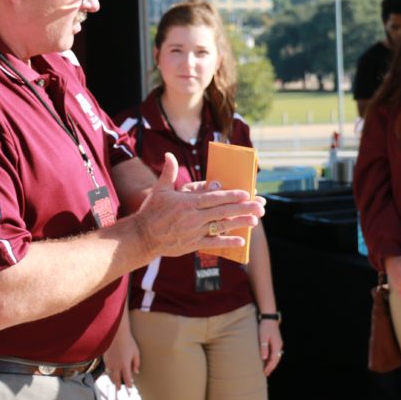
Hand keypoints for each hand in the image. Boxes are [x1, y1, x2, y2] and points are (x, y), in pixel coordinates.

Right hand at [102, 318, 139, 395]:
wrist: (116, 334)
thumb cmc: (128, 342)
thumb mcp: (136, 352)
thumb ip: (136, 363)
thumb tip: (136, 372)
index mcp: (125, 365)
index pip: (127, 379)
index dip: (128, 385)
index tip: (130, 389)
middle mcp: (116, 366)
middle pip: (116, 380)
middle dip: (118, 386)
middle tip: (119, 391)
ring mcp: (110, 363)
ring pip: (111, 375)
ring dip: (113, 380)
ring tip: (115, 383)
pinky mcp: (105, 359)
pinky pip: (108, 368)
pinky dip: (110, 372)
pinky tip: (112, 373)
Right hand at [133, 153, 263, 258]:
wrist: (141, 237)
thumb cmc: (151, 211)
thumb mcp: (159, 190)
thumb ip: (169, 172)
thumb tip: (169, 154)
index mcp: (187, 203)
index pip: (213, 198)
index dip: (230, 195)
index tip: (246, 193)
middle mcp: (192, 217)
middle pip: (222, 211)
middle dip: (242, 208)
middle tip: (259, 206)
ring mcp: (193, 232)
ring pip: (220, 227)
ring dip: (238, 223)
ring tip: (254, 221)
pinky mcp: (192, 245)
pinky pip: (212, 243)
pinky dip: (227, 242)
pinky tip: (241, 241)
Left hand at [258, 318, 282, 376]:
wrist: (269, 317)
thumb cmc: (265, 326)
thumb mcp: (263, 337)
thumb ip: (263, 347)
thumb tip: (264, 358)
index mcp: (277, 345)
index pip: (274, 359)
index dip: (269, 367)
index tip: (265, 372)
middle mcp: (279, 345)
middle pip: (276, 359)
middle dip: (271, 367)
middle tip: (266, 374)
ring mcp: (278, 343)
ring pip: (276, 356)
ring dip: (271, 363)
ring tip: (267, 369)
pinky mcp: (276, 342)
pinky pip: (275, 353)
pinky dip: (271, 358)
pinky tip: (267, 360)